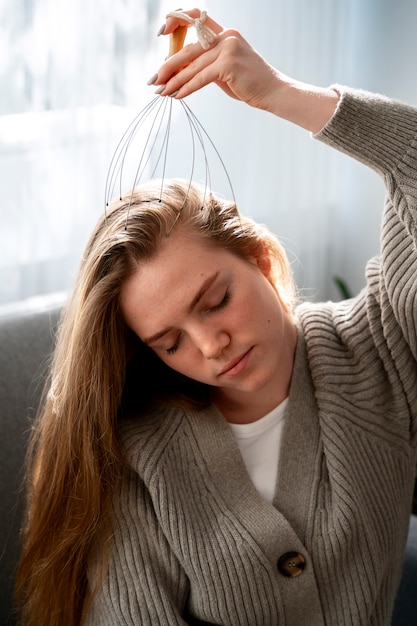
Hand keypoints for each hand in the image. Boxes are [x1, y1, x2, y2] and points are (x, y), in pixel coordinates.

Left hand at [151, 9, 338, 132]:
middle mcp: (226, 36)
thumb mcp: (223, 70)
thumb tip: (178, 69)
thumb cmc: (247, 83)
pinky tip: (177, 96)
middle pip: (188, 49)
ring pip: (192, 66)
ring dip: (173, 81)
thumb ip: (204, 64)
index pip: (195, 18)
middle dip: (167, 66)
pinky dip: (187, 88)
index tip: (162, 34)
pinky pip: (201, 77)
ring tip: (161, 92)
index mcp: (225, 33)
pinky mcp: (229, 64)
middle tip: (153, 80)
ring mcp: (228, 48)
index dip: (176, 20)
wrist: (273, 92)